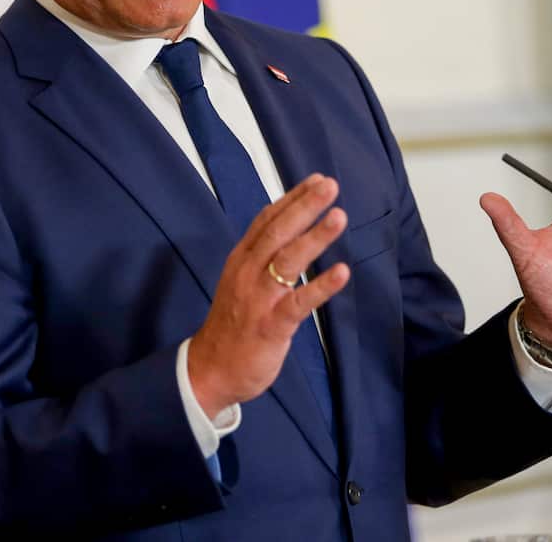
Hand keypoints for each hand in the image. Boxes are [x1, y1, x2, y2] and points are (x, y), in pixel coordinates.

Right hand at [188, 174, 350, 418]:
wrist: (209, 370)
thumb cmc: (232, 324)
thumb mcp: (241, 281)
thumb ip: (262, 257)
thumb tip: (291, 231)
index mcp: (241, 260)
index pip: (267, 220)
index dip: (292, 199)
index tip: (317, 180)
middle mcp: (248, 273)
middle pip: (277, 232)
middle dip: (304, 207)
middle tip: (330, 185)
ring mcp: (258, 299)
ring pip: (287, 261)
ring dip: (315, 237)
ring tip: (339, 216)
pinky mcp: (270, 326)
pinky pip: (298, 303)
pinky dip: (321, 287)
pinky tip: (342, 273)